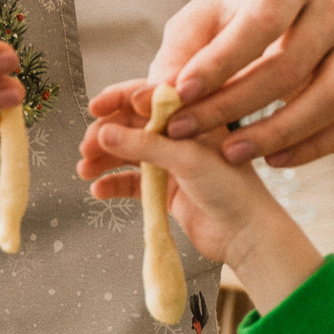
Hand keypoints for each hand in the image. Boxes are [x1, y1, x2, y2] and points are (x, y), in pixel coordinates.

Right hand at [81, 106, 321, 309]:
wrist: (249, 237)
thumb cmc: (231, 189)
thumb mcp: (186, 159)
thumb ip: (144, 144)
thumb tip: (102, 131)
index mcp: (192, 117)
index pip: (149, 97)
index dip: (118, 99)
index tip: (94, 108)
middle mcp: (181, 136)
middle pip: (133, 126)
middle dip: (106, 134)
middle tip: (85, 148)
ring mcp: (173, 164)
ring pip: (129, 154)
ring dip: (105, 160)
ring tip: (84, 170)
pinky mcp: (167, 192)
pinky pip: (133, 183)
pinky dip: (115, 184)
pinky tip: (99, 191)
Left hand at [91, 0, 333, 168]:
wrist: (300, 22)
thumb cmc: (237, 20)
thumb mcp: (203, 22)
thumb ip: (177, 53)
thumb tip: (154, 95)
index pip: (260, 22)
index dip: (220, 61)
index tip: (180, 94)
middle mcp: (332, 6)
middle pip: (291, 65)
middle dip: (234, 105)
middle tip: (188, 132)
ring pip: (329, 99)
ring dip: (276, 134)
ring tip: (231, 154)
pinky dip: (312, 148)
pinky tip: (273, 161)